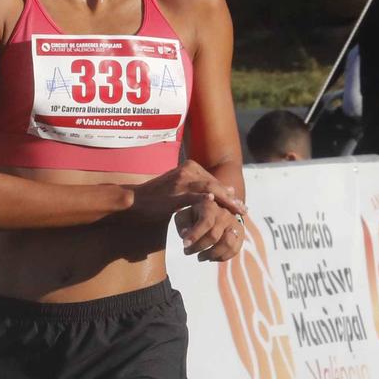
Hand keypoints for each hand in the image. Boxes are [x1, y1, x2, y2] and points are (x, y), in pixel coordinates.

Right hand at [128, 161, 245, 224]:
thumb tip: (221, 192)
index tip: (240, 203)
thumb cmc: (156, 199)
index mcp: (188, 167)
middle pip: (215, 183)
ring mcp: (180, 180)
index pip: (213, 179)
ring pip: (210, 188)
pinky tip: (215, 203)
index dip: (227, 192)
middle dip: (231, 198)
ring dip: (226, 201)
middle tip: (244, 210)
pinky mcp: (174, 192)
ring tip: (237, 211)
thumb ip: (198, 188)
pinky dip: (204, 199)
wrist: (134, 202)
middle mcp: (186, 169)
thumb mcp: (180, 189)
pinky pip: (193, 196)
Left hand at [175, 198, 244, 262]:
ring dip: (211, 254)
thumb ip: (183, 224)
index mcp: (210, 206)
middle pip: (214, 235)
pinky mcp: (240, 234)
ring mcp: (234, 224)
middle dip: (198, 247)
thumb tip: (185, 234)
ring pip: (227, 244)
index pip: (205, 222)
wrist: (214, 212)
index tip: (184, 245)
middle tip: (187, 252)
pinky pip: (234, 250)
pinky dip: (221, 257)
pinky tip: (211, 258)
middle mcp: (224, 214)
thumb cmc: (194, 216)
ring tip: (200, 257)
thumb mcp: (184, 215)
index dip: (195, 235)